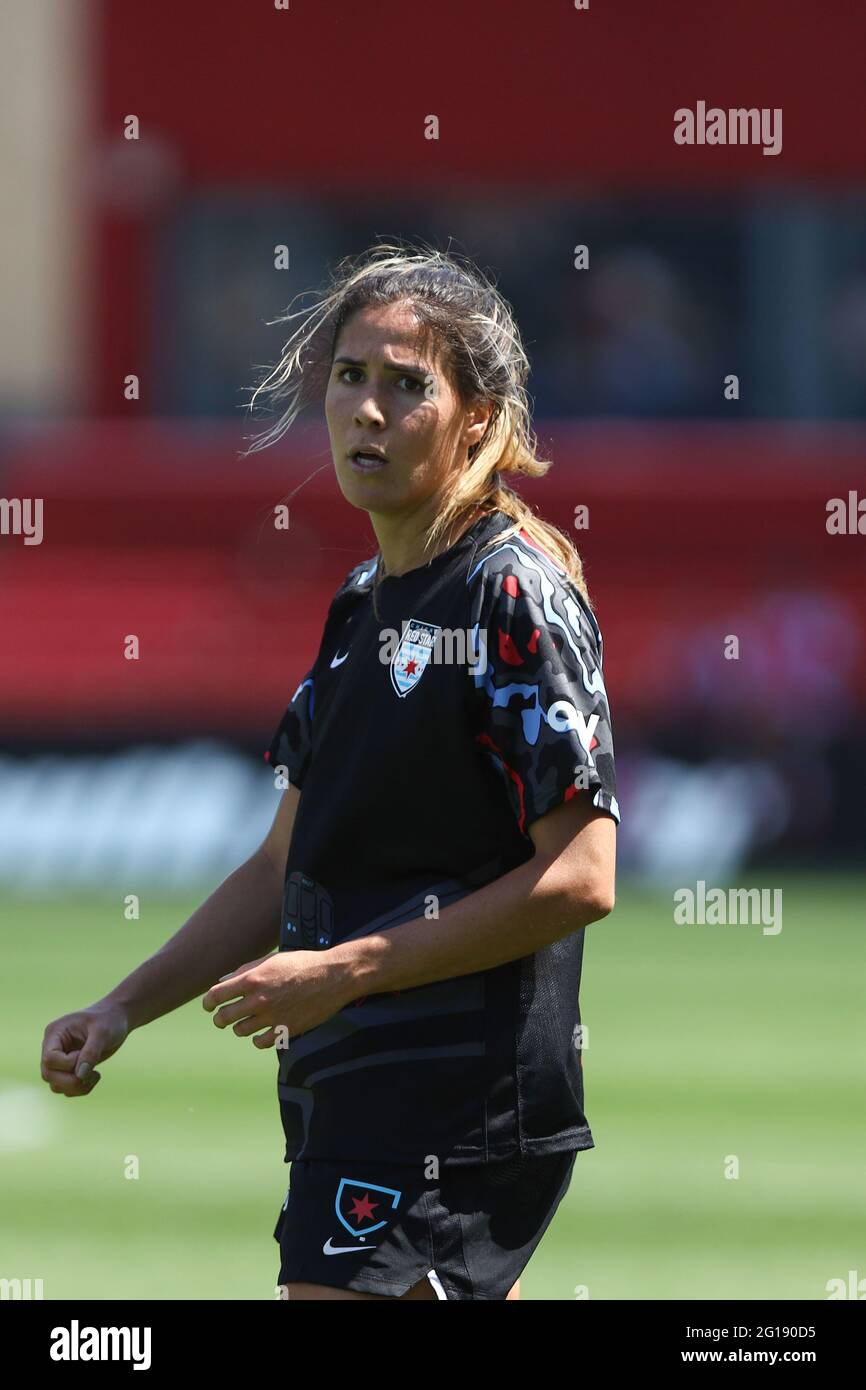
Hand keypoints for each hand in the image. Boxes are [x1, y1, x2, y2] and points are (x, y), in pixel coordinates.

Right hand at [41, 1003, 130, 1096]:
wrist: (118, 1018)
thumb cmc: (109, 1020)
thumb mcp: (102, 1032)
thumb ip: (91, 1052)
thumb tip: (80, 1075)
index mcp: (55, 1033)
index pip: (49, 1058)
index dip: (68, 1064)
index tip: (86, 1054)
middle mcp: (52, 1047)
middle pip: (48, 1075)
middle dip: (71, 1080)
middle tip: (94, 1074)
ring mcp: (60, 1060)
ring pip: (55, 1085)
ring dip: (76, 1087)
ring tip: (95, 1075)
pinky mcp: (69, 1069)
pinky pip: (66, 1088)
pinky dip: (80, 1089)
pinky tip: (94, 1076)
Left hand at [201, 950, 353, 1048]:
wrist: (333, 976)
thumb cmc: (302, 963)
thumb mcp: (272, 960)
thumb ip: (246, 971)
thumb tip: (224, 981)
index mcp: (252, 979)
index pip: (216, 995)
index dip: (208, 1002)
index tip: (209, 1006)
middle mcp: (258, 999)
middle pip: (224, 1017)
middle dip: (220, 1018)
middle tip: (223, 1018)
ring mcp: (272, 1017)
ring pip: (241, 1031)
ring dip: (239, 1028)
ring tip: (246, 1023)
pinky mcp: (286, 1030)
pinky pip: (261, 1042)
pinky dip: (258, 1039)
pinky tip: (261, 1033)